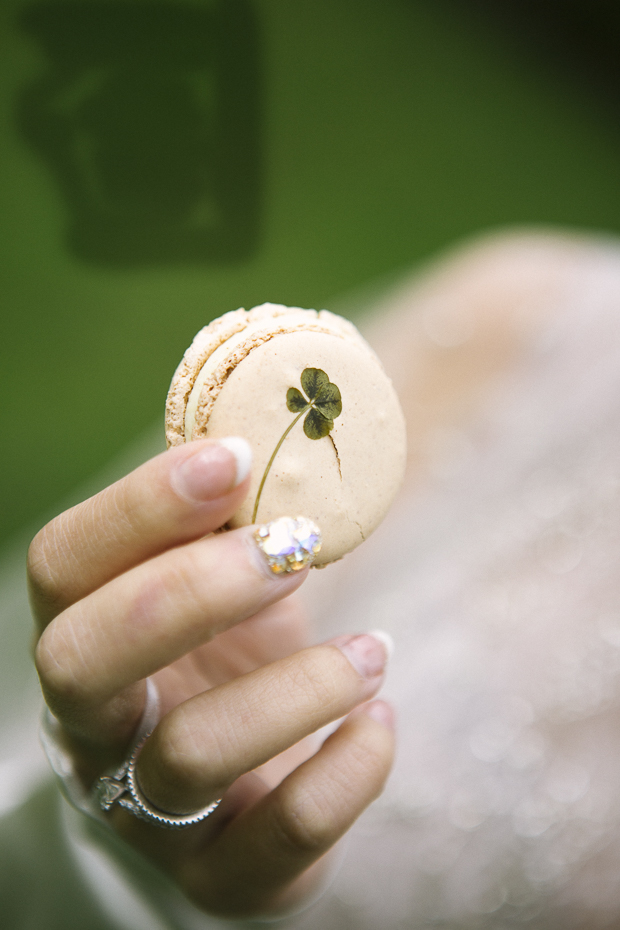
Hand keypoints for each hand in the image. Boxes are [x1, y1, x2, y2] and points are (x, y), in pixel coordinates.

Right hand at [28, 438, 393, 918]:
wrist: (235, 777)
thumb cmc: (225, 650)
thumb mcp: (218, 576)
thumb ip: (227, 513)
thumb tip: (268, 418)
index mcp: (83, 631)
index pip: (63, 564)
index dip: (138, 506)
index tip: (233, 457)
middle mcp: (95, 724)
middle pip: (88, 659)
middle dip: (196, 590)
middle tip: (295, 546)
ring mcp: (148, 808)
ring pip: (189, 756)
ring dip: (299, 688)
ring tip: (376, 649)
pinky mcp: (222, 872)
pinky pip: (274, 842)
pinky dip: (345, 774)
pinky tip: (382, 719)